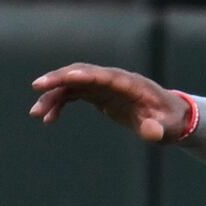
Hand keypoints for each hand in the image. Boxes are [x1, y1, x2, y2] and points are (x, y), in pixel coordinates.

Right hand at [28, 63, 194, 143]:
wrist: (170, 117)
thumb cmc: (170, 121)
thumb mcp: (168, 128)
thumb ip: (158, 129)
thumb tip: (151, 133)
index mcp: (130, 84)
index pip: (102, 75)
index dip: (83, 75)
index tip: (64, 77)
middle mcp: (113, 79)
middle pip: (81, 73)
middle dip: (59, 79)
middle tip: (37, 88)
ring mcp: (104, 85)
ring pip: (73, 84)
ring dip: (53, 95)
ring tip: (36, 114)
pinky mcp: (98, 93)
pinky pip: (73, 94)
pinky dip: (59, 103)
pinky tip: (48, 119)